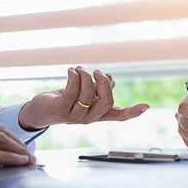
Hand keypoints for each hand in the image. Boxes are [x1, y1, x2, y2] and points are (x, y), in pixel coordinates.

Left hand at [18, 67, 149, 129]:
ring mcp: (75, 116)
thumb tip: (110, 78)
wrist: (41, 111)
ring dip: (84, 75)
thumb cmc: (66, 100)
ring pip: (88, 92)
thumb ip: (99, 88)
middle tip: (96, 71)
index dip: (133, 112)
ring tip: (78, 69)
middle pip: (107, 101)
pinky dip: (74, 76)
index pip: (119, 116)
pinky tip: (71, 70)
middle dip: (103, 81)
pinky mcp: (61, 109)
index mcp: (98, 114)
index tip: (147, 106)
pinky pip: (73, 89)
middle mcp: (89, 118)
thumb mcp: (85, 93)